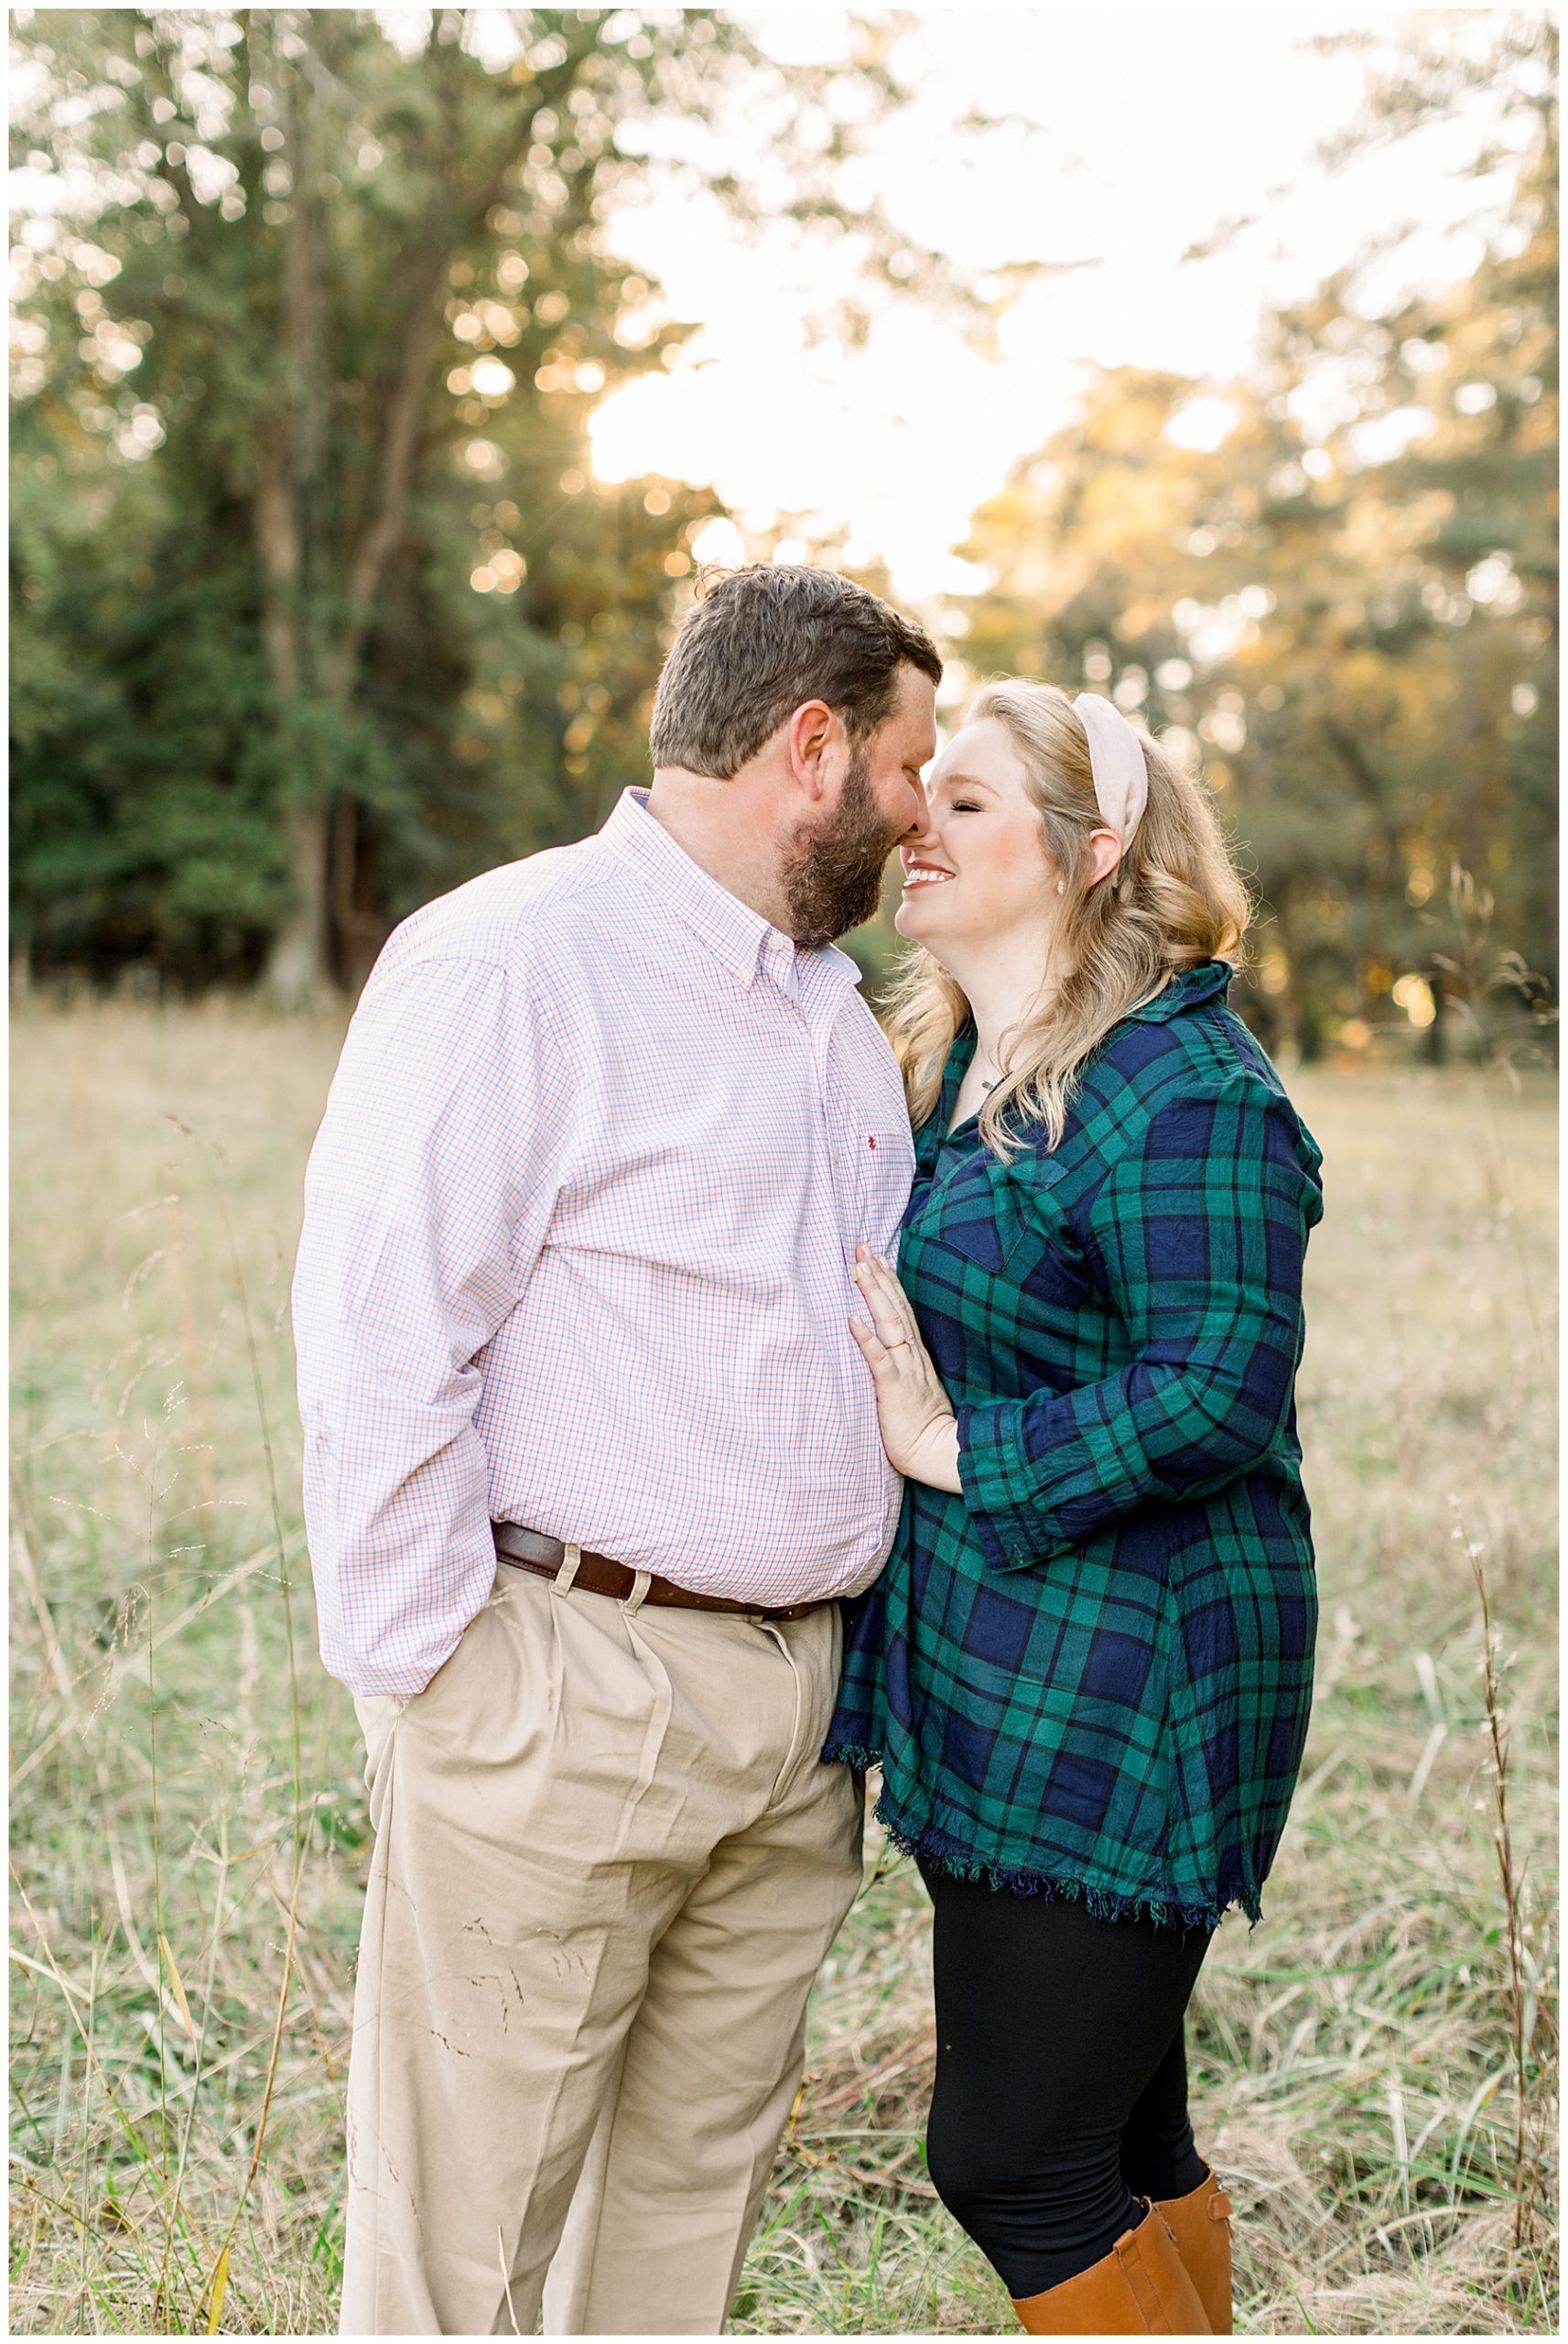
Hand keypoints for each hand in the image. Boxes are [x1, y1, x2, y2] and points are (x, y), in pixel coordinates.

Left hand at [849, 1245, 962, 1490]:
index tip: (876, 1258)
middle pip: (895, 1308)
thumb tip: (893, 1354)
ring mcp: (905, 1370)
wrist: (941, 1454)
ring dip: (873, 1295)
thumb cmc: (926, 1429)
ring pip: (889, 1324)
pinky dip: (866, 1338)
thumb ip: (906, 1369)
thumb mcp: (916, 1391)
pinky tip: (853, 1319)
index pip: (902, 1311)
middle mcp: (913, 1356)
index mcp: (917, 1356)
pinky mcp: (895, 1389)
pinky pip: (880, 1360)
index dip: (889, 1284)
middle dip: (878, 1276)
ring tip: (858, 1269)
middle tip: (861, 1247)